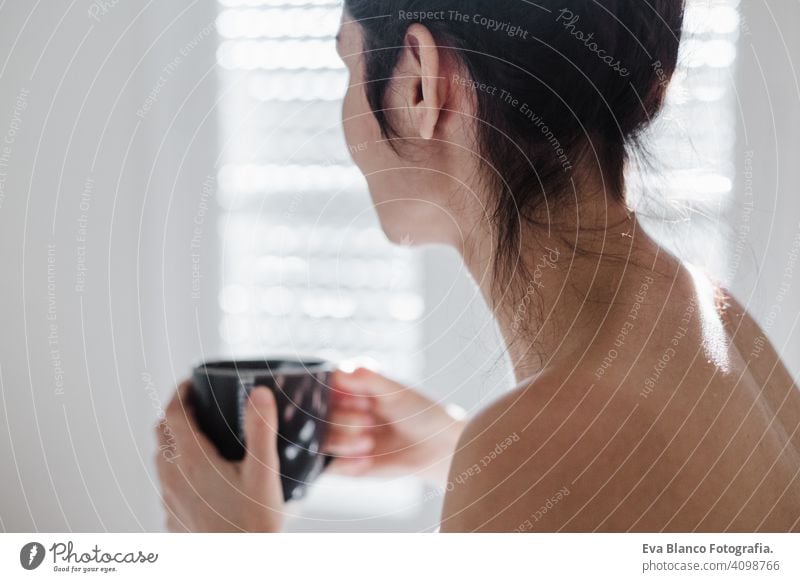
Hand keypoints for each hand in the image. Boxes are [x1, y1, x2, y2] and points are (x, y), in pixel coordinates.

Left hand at [155, 382, 283, 531]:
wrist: (239, 568)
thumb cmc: (253, 526)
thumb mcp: (264, 474)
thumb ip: (260, 430)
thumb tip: (258, 393)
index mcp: (192, 461)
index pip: (171, 414)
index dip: (179, 392)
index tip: (192, 383)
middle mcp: (173, 479)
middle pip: (161, 434)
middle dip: (176, 414)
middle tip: (198, 405)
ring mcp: (170, 501)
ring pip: (161, 460)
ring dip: (174, 441)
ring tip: (201, 437)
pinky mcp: (174, 519)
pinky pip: (166, 485)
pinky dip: (177, 469)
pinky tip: (201, 477)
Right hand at [323, 368, 465, 484]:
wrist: (435, 446)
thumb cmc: (417, 411)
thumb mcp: (396, 391)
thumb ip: (369, 380)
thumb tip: (339, 372)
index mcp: (348, 387)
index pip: (323, 385)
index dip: (337, 394)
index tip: (362, 399)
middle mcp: (338, 410)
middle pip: (317, 413)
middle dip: (343, 419)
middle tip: (368, 421)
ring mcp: (339, 437)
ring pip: (319, 439)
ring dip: (342, 441)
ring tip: (368, 442)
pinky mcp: (342, 462)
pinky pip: (329, 465)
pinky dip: (346, 463)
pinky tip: (366, 461)